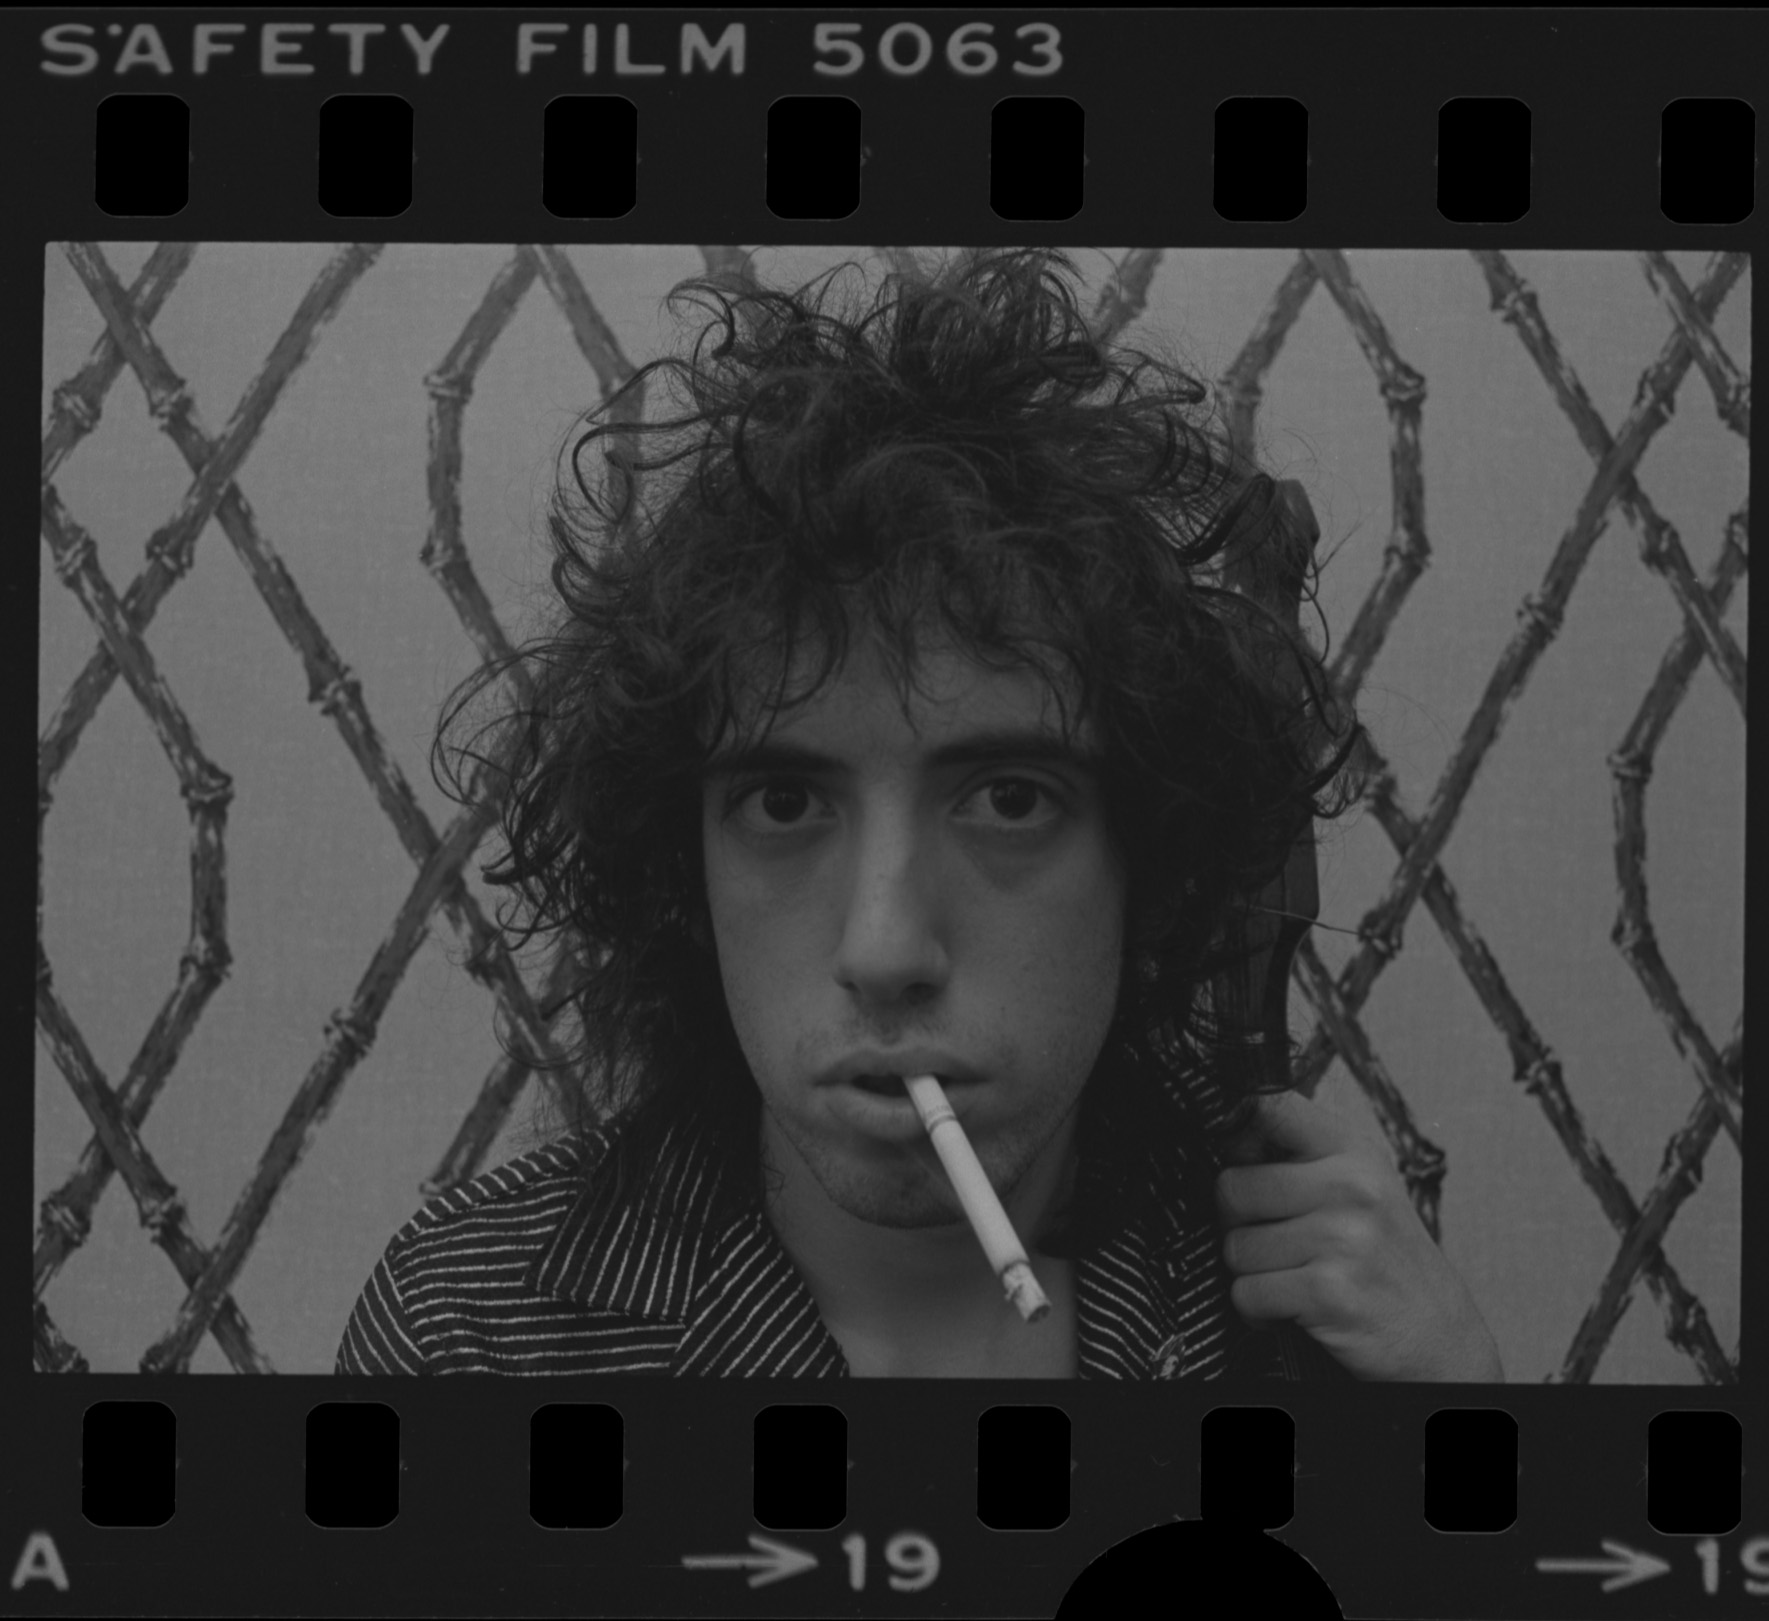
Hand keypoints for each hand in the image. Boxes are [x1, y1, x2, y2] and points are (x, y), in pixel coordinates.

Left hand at [1215, 1090, 1504, 1381]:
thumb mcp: (1360, 1189)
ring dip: (1252, 1274)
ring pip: (1234, 1247)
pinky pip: (1246, 1293)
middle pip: (1233, 1188)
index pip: (1271, 1106)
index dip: (1234, 1127)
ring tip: (1293, 1278)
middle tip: (1272, 1244)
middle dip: (1238, 1225)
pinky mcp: (1328, 1291)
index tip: (1238, 1155)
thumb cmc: (1389, 1262)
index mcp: (1352, 1151)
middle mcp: (1350, 1186)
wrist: (1441, 1338)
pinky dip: (1259, 1311)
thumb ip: (1300, 1158)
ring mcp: (1342, 1238)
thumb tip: (1226, 1137)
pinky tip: (1294, 1308)